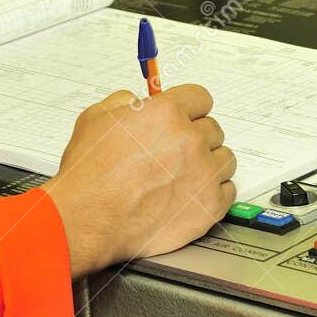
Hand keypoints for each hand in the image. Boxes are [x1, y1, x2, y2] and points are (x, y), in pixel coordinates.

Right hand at [41, 84, 234, 277]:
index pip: (201, 98)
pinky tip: (191, 194)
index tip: (186, 117)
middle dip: (195, 137)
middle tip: (175, 151)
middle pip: (213, 129)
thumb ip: (124, 102)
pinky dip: (213, 192)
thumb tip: (139, 102)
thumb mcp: (96, 118)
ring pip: (225, 159)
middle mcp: (190, 140)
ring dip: (208, 164)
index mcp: (166, 113)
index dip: (189, 108)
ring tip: (183, 175)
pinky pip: (228, 190)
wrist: (88, 219)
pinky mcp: (209, 206)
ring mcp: (203, 174)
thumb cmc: (89, 175)